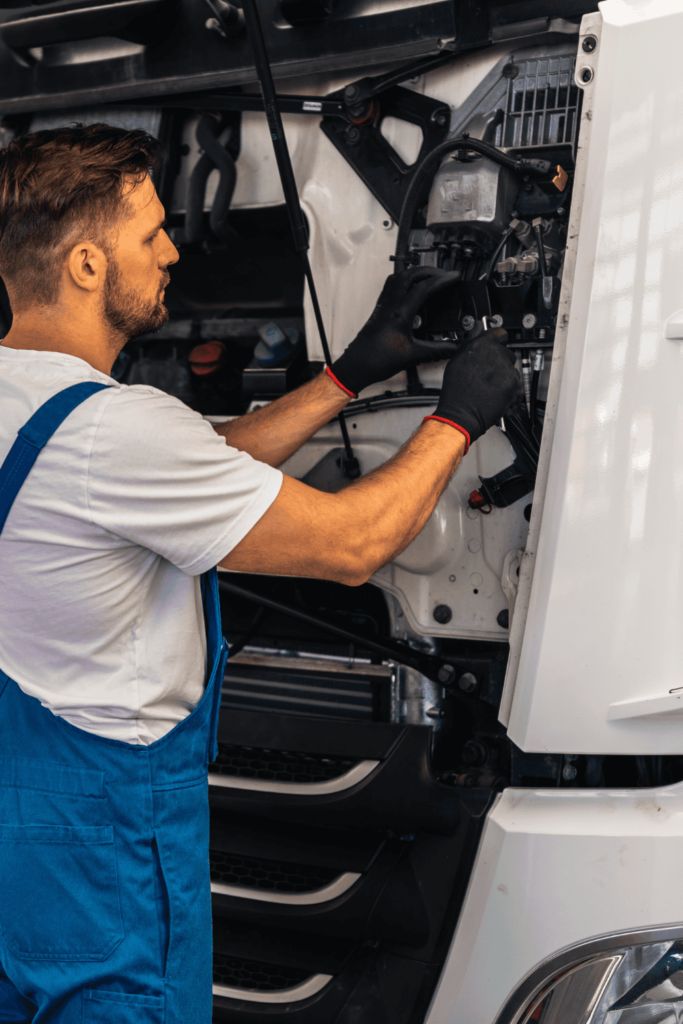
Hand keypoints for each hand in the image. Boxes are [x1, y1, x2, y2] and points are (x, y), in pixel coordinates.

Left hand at [328, 267, 459, 395]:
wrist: (357, 366)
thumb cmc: (376, 360)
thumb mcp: (412, 356)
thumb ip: (436, 351)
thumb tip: (453, 348)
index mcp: (399, 312)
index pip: (424, 288)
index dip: (442, 280)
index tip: (454, 278)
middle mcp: (390, 305)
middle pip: (410, 275)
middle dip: (430, 271)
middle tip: (443, 275)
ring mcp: (383, 305)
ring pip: (398, 277)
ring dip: (415, 272)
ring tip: (428, 277)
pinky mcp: (380, 309)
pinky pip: (391, 286)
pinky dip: (403, 281)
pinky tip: (410, 290)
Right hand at [431, 328, 519, 447]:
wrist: (462, 416)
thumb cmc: (456, 392)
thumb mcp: (457, 361)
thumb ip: (471, 340)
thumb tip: (478, 327)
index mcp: (481, 346)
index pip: (500, 333)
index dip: (497, 340)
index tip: (495, 345)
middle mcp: (496, 355)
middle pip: (506, 353)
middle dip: (499, 361)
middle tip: (486, 374)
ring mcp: (507, 370)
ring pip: (511, 369)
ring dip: (504, 376)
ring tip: (489, 386)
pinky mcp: (514, 385)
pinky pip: (516, 383)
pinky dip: (509, 389)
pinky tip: (495, 393)